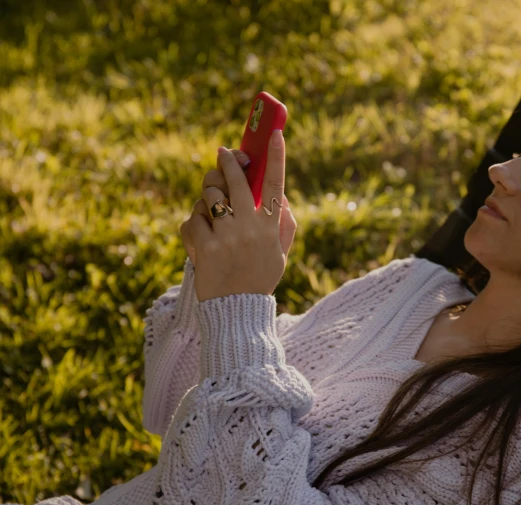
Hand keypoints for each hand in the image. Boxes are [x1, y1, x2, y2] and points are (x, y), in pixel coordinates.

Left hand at [185, 130, 292, 300]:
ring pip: (210, 197)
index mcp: (271, 227)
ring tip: (211, 211)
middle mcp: (250, 228)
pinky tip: (201, 239)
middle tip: (224, 154)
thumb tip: (278, 194)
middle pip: (235, 180)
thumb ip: (283, 222)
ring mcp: (227, 236)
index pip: (275, 184)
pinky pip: (192, 220)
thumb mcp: (280, 252)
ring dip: (207, 199)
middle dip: (228, 161)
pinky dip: (193, 226)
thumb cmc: (259, 277)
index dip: (277, 157)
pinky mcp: (205, 246)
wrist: (236, 310)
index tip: (276, 134)